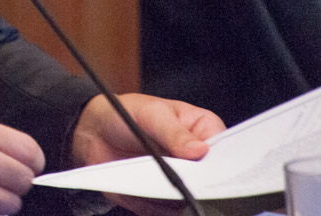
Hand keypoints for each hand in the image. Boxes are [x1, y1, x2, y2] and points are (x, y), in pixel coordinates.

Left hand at [72, 94, 225, 215]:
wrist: (94, 132)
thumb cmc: (126, 114)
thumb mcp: (150, 114)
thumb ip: (173, 132)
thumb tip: (201, 151)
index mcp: (203, 131)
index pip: (226, 152)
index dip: (224, 165)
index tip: (214, 173)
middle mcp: (198, 161)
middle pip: (215, 183)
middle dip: (205, 188)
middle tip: (190, 188)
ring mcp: (182, 182)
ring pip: (194, 202)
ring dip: (184, 204)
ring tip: (169, 196)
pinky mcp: (163, 200)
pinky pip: (170, 213)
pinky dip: (164, 212)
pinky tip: (153, 202)